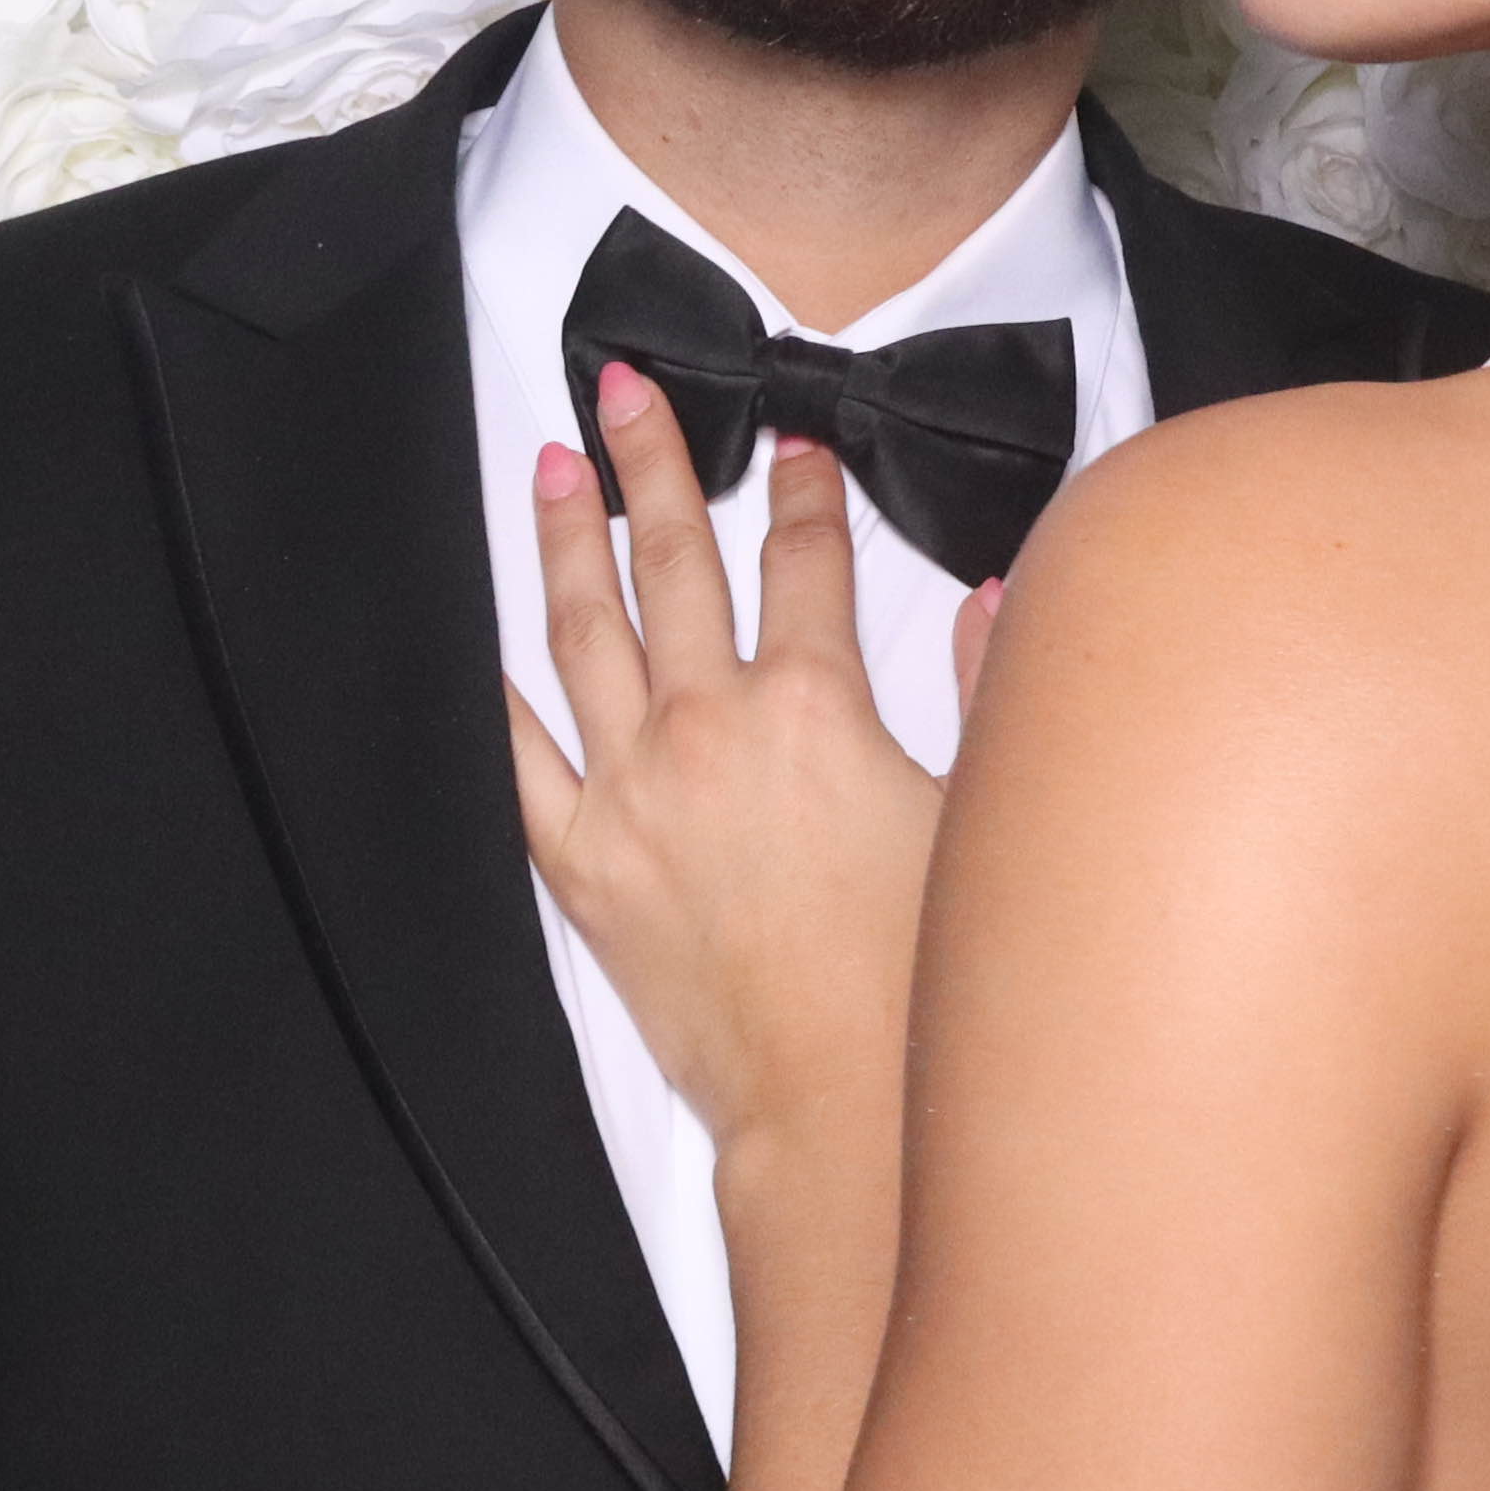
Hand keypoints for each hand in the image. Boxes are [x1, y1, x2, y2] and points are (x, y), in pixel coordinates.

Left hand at [503, 365, 945, 1166]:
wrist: (837, 1099)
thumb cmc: (918, 975)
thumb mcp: (981, 810)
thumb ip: (993, 688)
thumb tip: (1000, 599)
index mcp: (817, 706)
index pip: (806, 561)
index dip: (803, 492)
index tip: (794, 449)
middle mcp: (712, 728)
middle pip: (679, 561)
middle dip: (658, 461)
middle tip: (629, 391)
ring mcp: (635, 790)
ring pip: (587, 632)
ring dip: (572, 538)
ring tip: (558, 468)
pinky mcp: (583, 862)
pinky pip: (521, 757)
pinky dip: (500, 693)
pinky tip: (489, 642)